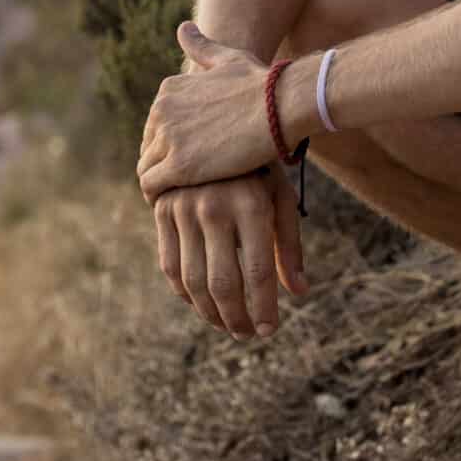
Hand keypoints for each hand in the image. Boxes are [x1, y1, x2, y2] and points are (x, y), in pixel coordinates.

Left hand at [136, 22, 287, 201]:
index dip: (169, 145)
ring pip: (146, 168)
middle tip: (183, 185)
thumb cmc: (262, 83)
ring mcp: (168, 137)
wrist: (281, 105)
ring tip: (181, 199)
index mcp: (169, 90)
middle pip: (148, 148)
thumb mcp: (227, 58)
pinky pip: (151, 187)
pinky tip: (177, 205)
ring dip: (160, 185)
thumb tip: (183, 28)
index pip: (155, 126)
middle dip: (162, 165)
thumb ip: (202, 47)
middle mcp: (161, 111)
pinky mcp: (178, 165)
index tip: (187, 160)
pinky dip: (158, 198)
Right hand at [153, 166, 308, 338]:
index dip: (264, 308)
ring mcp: (183, 207)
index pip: (258, 272)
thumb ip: (289, 246)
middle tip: (247, 334)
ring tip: (226, 324)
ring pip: (192, 279)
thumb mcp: (280, 197)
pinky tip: (201, 303)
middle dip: (236, 318)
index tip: (269, 330)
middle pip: (223, 283)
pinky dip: (184, 291)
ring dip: (209, 312)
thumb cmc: (257, 167)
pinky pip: (169, 263)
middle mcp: (214, 206)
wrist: (213, 125)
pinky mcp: (162, 209)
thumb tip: (298, 293)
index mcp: (252, 203)